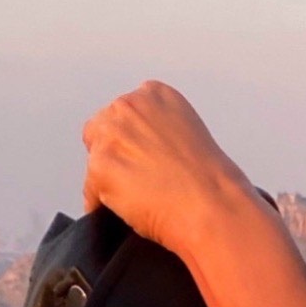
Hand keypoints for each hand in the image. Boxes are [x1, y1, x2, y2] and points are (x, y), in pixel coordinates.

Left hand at [80, 81, 247, 258]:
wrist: (214, 207)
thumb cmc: (211, 182)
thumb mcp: (187, 132)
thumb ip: (157, 130)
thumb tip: (137, 151)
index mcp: (155, 94)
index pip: (123, 113)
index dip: (130, 140)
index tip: (141, 158)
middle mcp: (130, 106)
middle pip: (99, 130)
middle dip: (114, 154)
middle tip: (135, 181)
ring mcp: (112, 135)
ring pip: (95, 161)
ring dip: (108, 180)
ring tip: (136, 199)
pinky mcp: (100, 166)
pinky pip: (91, 191)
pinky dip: (103, 205)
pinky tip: (129, 212)